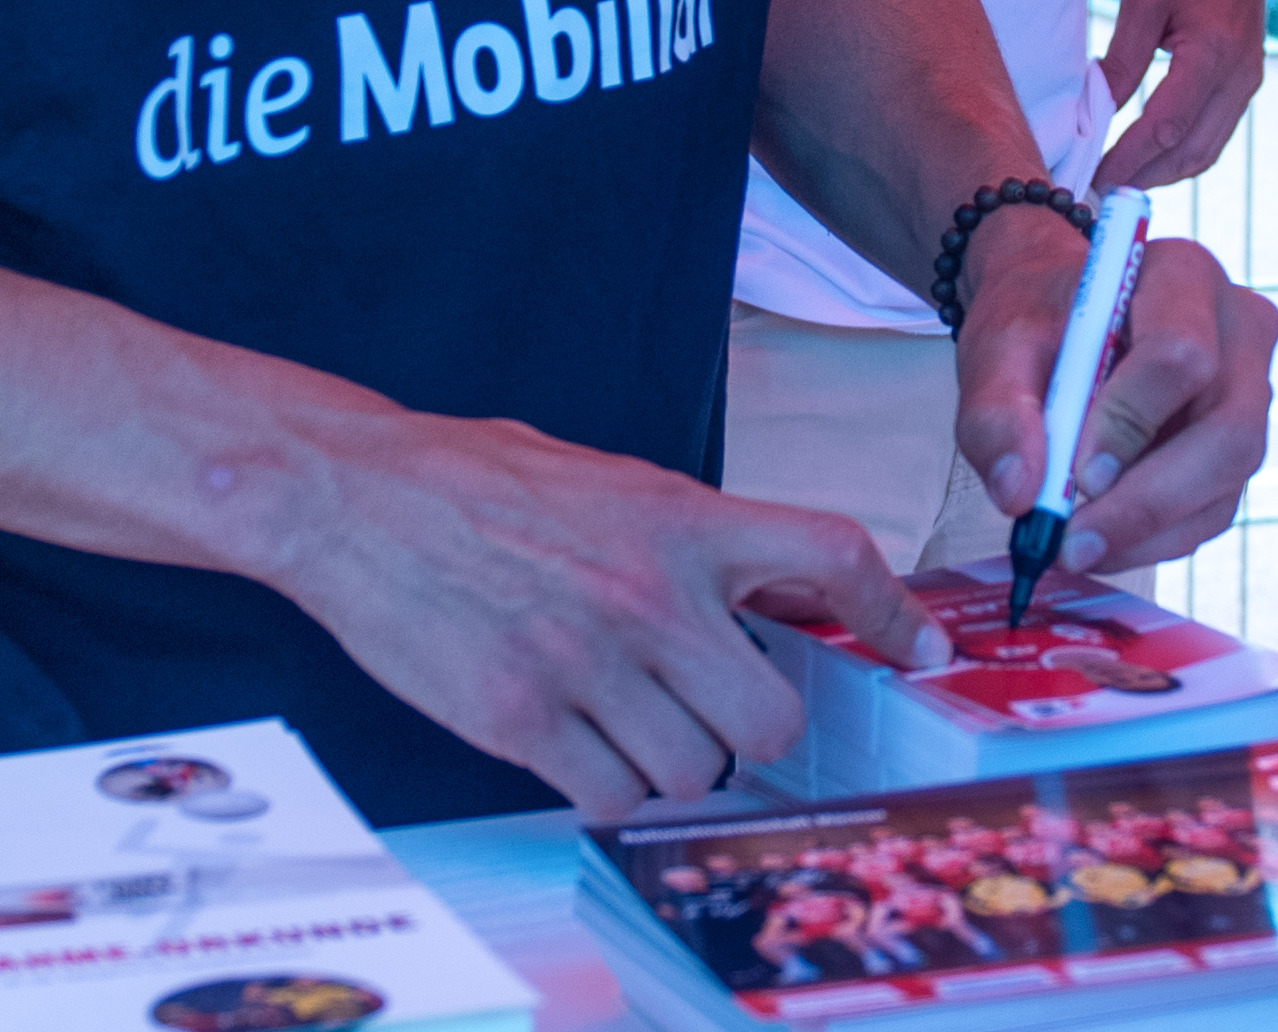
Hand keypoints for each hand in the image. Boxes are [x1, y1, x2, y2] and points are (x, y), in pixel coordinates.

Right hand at [264, 410, 934, 815]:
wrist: (355, 498)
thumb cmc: (481, 482)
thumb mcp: (615, 481)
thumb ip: (696, 537)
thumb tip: (775, 592)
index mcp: (684, 521)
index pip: (832, 556)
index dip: (893, 610)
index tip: (922, 646)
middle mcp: (650, 596)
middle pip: (771, 715)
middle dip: (753, 728)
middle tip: (712, 710)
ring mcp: (585, 663)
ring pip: (691, 770)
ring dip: (672, 764)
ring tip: (625, 723)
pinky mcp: (517, 719)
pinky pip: (607, 795)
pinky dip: (605, 789)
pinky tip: (577, 750)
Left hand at [950, 221, 1277, 573]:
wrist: (1061, 323)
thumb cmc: (1035, 324)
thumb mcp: (997, 350)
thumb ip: (998, 414)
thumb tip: (1020, 493)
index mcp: (1184, 277)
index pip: (1182, 354)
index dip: (1131, 421)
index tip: (1074, 474)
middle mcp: (1239, 331)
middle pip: (1229, 430)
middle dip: (1148, 501)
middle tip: (1072, 544)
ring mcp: (1251, 391)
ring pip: (1225, 481)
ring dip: (1147, 530)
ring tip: (1073, 546)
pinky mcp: (1239, 446)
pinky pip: (1214, 509)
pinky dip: (1154, 538)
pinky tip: (1100, 541)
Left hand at [1095, 0, 1267, 186]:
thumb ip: (1122, 60)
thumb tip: (1095, 113)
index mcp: (1214, 52)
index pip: (1165, 127)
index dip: (1127, 161)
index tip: (1092, 181)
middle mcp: (1240, 75)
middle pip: (1191, 152)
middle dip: (1144, 179)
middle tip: (1098, 194)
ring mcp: (1249, 80)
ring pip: (1207, 150)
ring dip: (1164, 172)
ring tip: (1119, 182)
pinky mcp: (1247, 80)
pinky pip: (1215, 133)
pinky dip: (1181, 153)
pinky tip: (1148, 156)